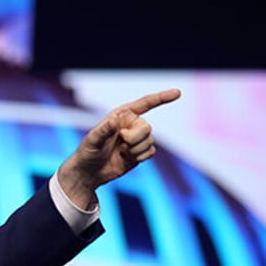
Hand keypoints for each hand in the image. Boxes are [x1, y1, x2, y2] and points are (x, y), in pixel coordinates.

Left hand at [57, 88, 180, 208]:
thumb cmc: (87, 152)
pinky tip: (127, 158)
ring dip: (135, 150)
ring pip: (150, 141)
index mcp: (121, 115)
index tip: (178, 93)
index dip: (162, 98)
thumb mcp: (92, 140)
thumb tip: (115, 120)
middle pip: (148, 127)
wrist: (89, 172)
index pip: (145, 103)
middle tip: (120, 143)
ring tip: (120, 152)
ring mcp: (137, 139)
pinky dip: (140, 157)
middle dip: (135, 138)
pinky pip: (151, 152)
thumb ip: (103, 130)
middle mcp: (132, 124)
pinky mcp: (140, 152)